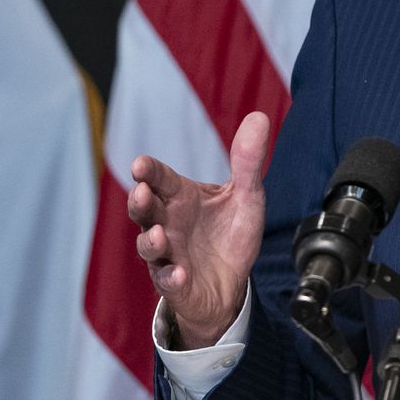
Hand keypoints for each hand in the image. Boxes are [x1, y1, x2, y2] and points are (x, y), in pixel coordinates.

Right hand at [129, 111, 269, 349]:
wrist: (233, 281)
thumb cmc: (230, 234)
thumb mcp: (247, 196)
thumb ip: (248, 161)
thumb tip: (260, 117)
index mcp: (180, 197)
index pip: (159, 178)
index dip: (148, 171)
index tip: (140, 164)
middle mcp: (167, 222)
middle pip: (144, 209)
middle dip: (139, 201)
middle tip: (142, 193)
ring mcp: (167, 253)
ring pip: (148, 245)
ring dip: (151, 240)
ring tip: (161, 235)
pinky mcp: (175, 282)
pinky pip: (167, 279)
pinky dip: (171, 276)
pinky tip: (180, 273)